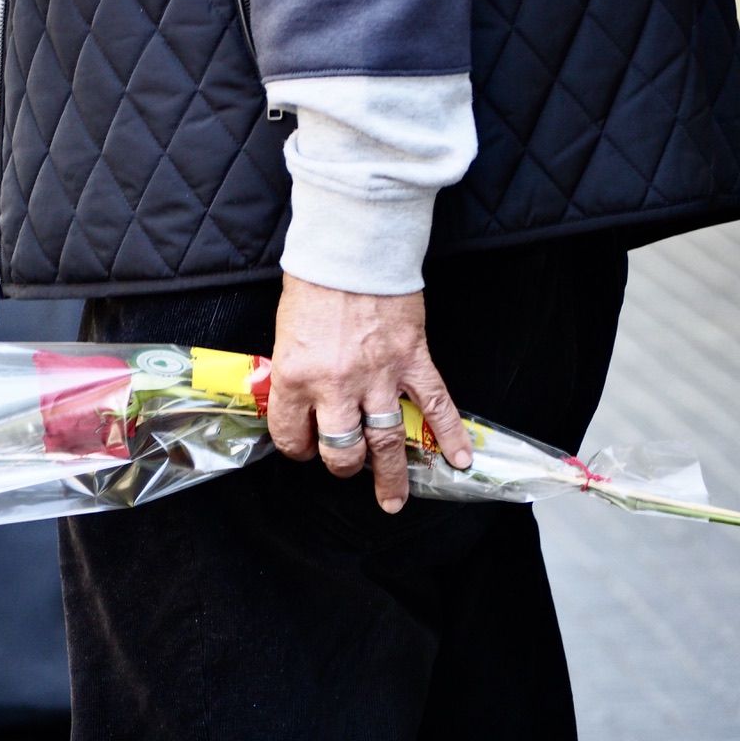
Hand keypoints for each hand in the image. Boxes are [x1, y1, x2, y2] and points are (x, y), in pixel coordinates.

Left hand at [269, 273, 472, 512]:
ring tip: (393, 500)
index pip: (291, 435)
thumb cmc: (314, 282)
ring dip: (391, 477)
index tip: (304, 447)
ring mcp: (378, 376)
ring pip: (386, 442)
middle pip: (341, 450)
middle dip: (341, 465)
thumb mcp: (286, 332)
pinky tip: (460, 460)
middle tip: (344, 466)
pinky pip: (435, 406)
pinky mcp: (412, 360)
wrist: (352, 246)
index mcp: (296, 377)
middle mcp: (336, 386)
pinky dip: (451, 435)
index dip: (297, 447)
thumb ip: (294, 372)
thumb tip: (300, 401)